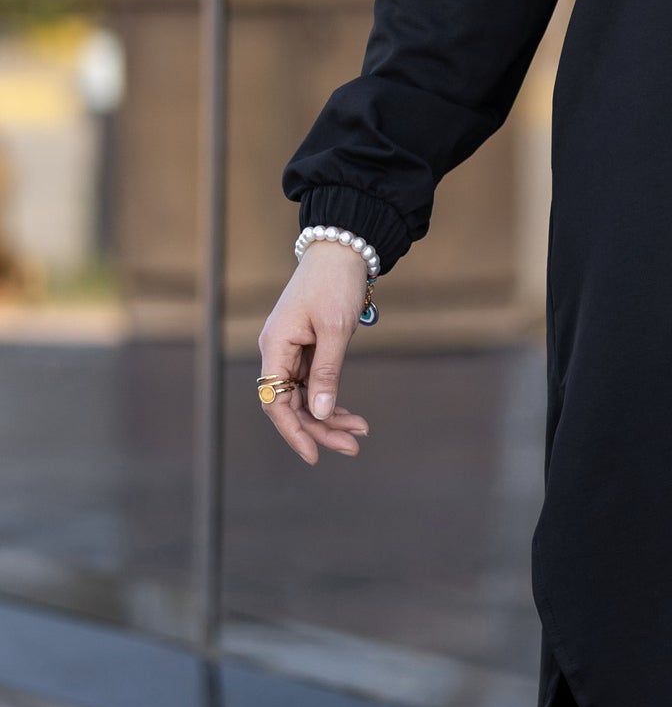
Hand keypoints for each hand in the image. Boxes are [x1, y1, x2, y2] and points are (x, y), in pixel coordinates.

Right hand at [256, 243, 371, 465]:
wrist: (342, 251)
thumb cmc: (336, 284)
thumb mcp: (335, 330)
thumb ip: (327, 372)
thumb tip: (322, 413)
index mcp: (275, 347)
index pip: (275, 401)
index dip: (293, 431)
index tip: (313, 455)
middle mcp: (277, 352)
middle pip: (290, 404)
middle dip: (320, 428)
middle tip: (353, 447)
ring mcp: (291, 352)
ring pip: (304, 397)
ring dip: (330, 417)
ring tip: (360, 431)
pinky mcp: (306, 349)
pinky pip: (313, 385)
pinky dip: (331, 400)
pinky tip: (350, 415)